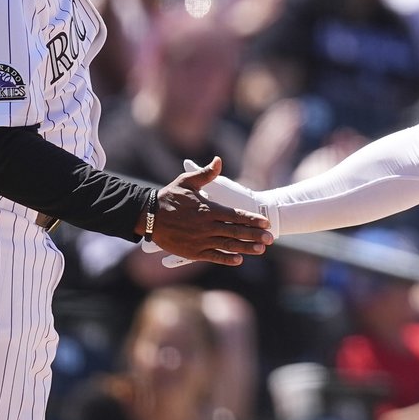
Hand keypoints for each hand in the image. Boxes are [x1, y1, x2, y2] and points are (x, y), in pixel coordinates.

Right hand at [143, 157, 271, 266]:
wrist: (147, 216)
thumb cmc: (169, 196)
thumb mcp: (187, 182)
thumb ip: (206, 173)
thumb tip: (219, 160)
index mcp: (208, 209)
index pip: (235, 215)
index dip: (252, 219)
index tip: (266, 222)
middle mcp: (206, 226)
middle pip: (235, 232)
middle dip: (255, 235)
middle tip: (271, 238)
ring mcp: (199, 240)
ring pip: (227, 245)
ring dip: (245, 247)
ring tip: (261, 249)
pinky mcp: (192, 252)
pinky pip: (213, 256)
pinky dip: (226, 258)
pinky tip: (238, 259)